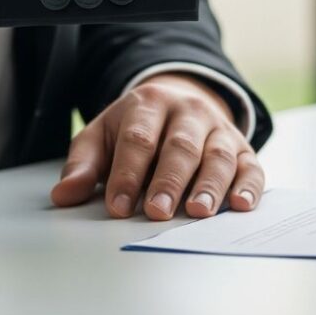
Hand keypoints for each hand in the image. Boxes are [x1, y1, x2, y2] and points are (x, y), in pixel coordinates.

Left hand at [50, 74, 264, 219]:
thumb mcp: (103, 135)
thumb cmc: (136, 128)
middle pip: (181, 146)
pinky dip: (248, 186)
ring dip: (210, 185)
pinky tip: (240, 204)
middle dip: (170, 180)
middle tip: (157, 212)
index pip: (138, 139)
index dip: (128, 173)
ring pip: (218, 155)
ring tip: (198, 212)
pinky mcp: (242, 147)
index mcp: (150, 104)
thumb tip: (65, 194)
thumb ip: (84, 164)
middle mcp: (190, 112)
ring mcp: (219, 129)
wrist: (180, 102)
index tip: (116, 206)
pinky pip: (250, 165)